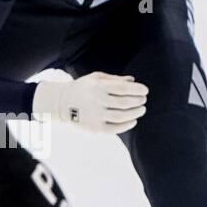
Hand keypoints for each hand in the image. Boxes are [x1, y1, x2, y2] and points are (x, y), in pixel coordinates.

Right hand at [32, 72, 147, 133]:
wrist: (61, 103)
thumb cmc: (82, 88)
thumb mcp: (96, 78)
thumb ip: (115, 79)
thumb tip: (133, 81)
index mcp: (98, 86)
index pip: (124, 87)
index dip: (138, 89)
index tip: (145, 90)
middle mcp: (97, 100)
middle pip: (125, 102)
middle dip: (139, 101)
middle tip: (144, 100)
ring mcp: (96, 115)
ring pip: (122, 116)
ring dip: (136, 113)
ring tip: (142, 110)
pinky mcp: (95, 128)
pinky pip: (115, 128)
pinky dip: (127, 125)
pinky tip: (133, 121)